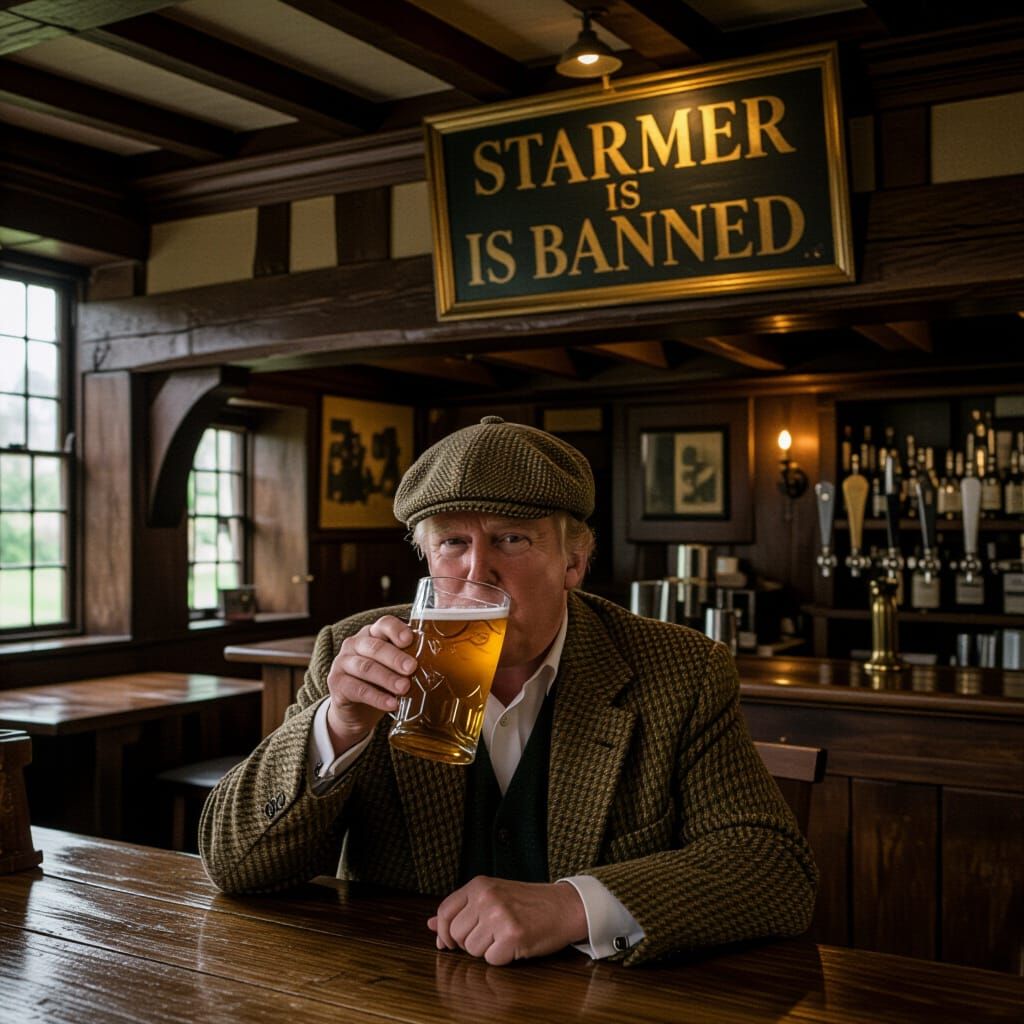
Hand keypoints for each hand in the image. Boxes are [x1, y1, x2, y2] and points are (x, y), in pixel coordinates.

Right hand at [324, 615, 415, 752]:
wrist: (355, 711)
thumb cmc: (381, 683)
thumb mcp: (395, 669)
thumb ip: (408, 661)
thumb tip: (435, 663)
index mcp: (372, 634)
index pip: (383, 624)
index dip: (396, 630)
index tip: (410, 640)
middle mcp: (355, 644)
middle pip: (375, 647)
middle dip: (395, 658)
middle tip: (412, 668)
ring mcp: (342, 663)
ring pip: (365, 668)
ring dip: (387, 678)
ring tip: (404, 688)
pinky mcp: (336, 684)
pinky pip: (357, 689)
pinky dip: (376, 697)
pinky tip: (391, 704)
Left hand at [429, 876, 587, 964]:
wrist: (564, 906)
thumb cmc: (528, 902)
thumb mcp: (492, 896)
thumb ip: (462, 909)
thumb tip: (430, 924)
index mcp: (479, 885)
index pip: (444, 912)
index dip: (442, 932)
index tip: (448, 943)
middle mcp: (486, 897)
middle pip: (456, 935)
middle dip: (470, 942)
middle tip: (491, 935)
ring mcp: (499, 916)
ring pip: (473, 950)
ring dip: (488, 951)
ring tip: (505, 936)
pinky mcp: (512, 935)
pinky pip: (492, 961)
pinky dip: (503, 958)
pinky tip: (515, 944)